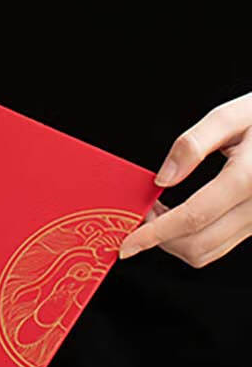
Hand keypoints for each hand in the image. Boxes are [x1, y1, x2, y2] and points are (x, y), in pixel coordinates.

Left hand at [119, 95, 251, 266]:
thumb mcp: (233, 116)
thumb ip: (193, 144)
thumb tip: (163, 178)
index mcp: (250, 178)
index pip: (193, 216)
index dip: (155, 233)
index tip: (127, 243)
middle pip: (197, 243)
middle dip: (159, 239)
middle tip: (141, 213)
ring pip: (209, 251)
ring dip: (175, 241)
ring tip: (159, 213)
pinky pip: (221, 244)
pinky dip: (193, 239)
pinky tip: (182, 215)